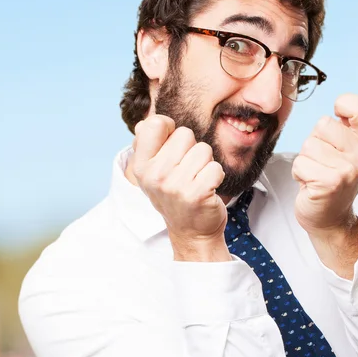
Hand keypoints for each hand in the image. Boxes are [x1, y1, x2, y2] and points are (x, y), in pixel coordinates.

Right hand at [126, 115, 227, 242]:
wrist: (191, 233)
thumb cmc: (175, 196)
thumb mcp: (154, 173)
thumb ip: (148, 146)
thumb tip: (145, 123)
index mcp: (141, 166)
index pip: (156, 123)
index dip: (170, 129)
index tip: (173, 148)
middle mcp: (155, 175)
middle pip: (185, 134)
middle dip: (191, 149)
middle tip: (187, 172)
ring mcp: (176, 186)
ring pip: (204, 149)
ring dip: (205, 163)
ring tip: (197, 181)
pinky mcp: (198, 194)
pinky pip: (216, 167)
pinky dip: (217, 177)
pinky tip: (207, 189)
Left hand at [291, 94, 357, 235]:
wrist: (331, 219)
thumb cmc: (334, 180)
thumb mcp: (348, 152)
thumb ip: (347, 129)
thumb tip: (341, 103)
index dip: (344, 105)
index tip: (338, 119)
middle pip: (323, 124)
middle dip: (315, 142)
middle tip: (323, 163)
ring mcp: (347, 171)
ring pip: (308, 145)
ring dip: (306, 160)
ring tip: (316, 175)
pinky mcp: (329, 183)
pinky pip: (300, 164)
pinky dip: (299, 174)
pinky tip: (311, 185)